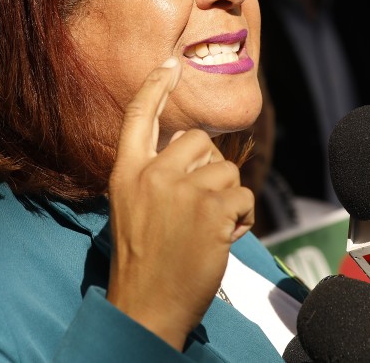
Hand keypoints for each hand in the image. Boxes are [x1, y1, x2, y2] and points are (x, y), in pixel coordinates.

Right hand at [106, 56, 254, 350]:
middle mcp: (153, 175)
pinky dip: (241, 218)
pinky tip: (222, 238)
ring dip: (226, 197)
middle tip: (198, 203)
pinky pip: (243, 196)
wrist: (146, 306)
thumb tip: (192, 150)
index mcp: (126, 173)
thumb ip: (153, 175)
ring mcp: (183, 191)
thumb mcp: (130, 207)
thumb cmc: (141, 259)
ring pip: (226, 169)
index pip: (138, 116)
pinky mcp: (212, 211)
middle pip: (198, 140)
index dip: (154, 87)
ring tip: (208, 227)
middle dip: (208, 168)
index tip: (170, 65)